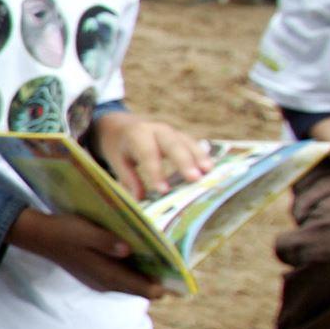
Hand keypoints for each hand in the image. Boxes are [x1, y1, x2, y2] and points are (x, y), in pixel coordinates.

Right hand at [7, 208, 164, 298]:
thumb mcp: (84, 231)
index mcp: (107, 275)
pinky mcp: (97, 275)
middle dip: (160, 277)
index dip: (165, 284)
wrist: (39, 236)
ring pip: (134, 283)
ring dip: (148, 272)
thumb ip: (106, 241)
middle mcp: (107, 283)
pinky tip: (140, 253)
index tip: (181, 271)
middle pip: (143, 289)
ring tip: (162, 254)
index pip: (146, 289)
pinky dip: (135, 269)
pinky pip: (124, 277)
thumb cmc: (63, 231)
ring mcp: (102, 281)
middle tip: (176, 258)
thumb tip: (128, 249)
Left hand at [88, 111, 210, 198]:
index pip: (147, 154)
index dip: (156, 172)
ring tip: (209, 172)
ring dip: (199, 157)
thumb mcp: (117, 161)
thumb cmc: (119, 148)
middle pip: (172, 144)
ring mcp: (171, 132)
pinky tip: (211, 168)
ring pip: (187, 142)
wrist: (121, 126)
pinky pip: (193, 145)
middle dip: (184, 162)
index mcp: (137, 134)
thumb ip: (128, 180)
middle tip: (195, 179)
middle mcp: (157, 130)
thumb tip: (138, 202)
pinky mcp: (181, 137)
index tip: (164, 191)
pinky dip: (202, 156)